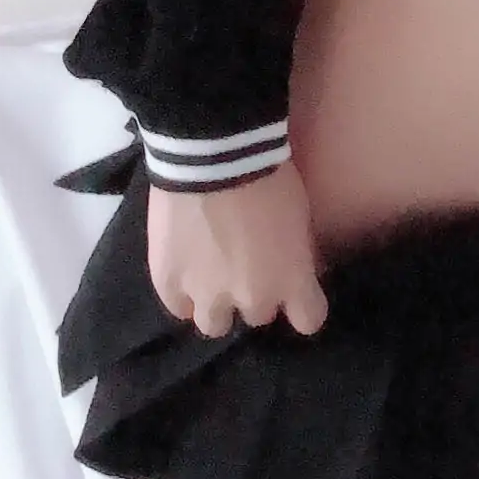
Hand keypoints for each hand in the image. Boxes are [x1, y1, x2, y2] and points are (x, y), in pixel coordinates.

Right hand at [146, 157, 329, 338]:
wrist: (216, 154)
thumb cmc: (270, 173)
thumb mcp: (301, 215)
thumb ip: (297, 253)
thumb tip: (298, 269)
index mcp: (291, 281)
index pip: (309, 319)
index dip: (303, 305)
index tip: (297, 292)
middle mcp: (252, 299)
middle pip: (258, 316)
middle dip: (255, 293)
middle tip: (246, 265)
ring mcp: (207, 296)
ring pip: (214, 324)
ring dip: (216, 303)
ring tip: (211, 276)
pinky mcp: (169, 283)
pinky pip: (177, 306)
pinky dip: (181, 293)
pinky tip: (184, 271)